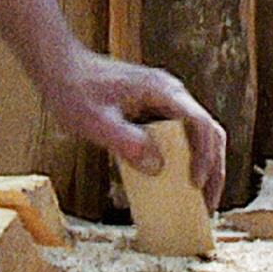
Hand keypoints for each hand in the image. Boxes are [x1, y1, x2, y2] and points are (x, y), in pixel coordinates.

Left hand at [41, 49, 229, 208]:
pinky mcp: (152, 111)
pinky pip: (177, 137)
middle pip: (208, 132)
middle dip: (213, 168)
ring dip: (202, 166)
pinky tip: (172, 184)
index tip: (196, 185)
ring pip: (197, 135)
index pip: (201, 124)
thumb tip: (157, 167)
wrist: (59, 68)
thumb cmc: (74, 89)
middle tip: (208, 203)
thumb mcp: (95, 122)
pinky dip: (182, 161)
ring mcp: (163, 102)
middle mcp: (170, 94)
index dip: (205, 157)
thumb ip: (126, 143)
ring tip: (198, 199)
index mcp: (162, 91)